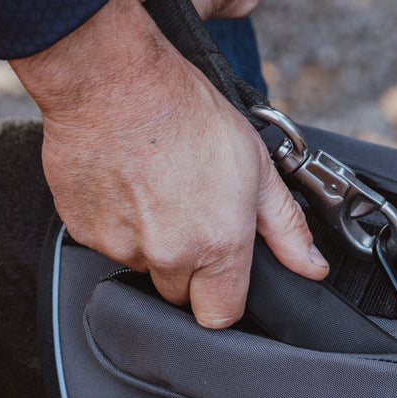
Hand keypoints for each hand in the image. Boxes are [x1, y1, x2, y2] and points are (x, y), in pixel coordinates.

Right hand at [10, 0, 326, 328]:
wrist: (115, 81)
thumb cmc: (186, 113)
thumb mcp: (258, 167)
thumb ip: (286, 227)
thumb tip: (312, 266)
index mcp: (216, 247)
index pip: (219, 317)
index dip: (225, 298)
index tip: (225, 274)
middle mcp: (167, 256)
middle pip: (180, 294)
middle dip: (189, 267)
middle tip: (191, 213)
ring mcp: (121, 246)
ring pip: (143, 267)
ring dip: (152, 243)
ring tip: (158, 191)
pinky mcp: (84, 231)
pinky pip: (107, 244)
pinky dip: (118, 224)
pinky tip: (128, 184)